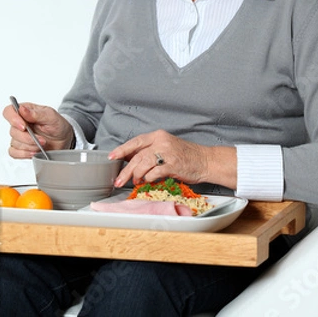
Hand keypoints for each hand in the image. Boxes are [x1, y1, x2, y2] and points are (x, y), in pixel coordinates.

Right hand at [3, 102, 73, 158]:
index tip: (24, 126)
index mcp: (25, 111)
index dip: (13, 119)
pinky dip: (24, 154)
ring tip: (42, 144)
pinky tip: (34, 152)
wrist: (64, 139)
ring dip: (30, 146)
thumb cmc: (58, 125)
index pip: (9, 111)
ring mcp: (20, 136)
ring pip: (14, 143)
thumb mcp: (51, 116)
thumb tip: (22, 109)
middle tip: (41, 139)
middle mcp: (20, 123)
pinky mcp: (21, 148)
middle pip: (12, 131)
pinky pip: (14, 153)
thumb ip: (37, 113)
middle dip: (28, 138)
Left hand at [108, 129, 236, 189]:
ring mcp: (167, 152)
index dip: (122, 150)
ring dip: (136, 176)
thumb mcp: (166, 147)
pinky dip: (148, 179)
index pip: (135, 142)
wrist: (205, 160)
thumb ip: (150, 151)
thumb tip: (131, 159)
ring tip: (136, 182)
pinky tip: (149, 181)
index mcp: (158, 135)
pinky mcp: (172, 164)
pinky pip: (153, 173)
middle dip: (125, 170)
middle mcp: (161, 141)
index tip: (112, 157)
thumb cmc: (186, 156)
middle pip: (137, 156)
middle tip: (118, 180)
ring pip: (142, 164)